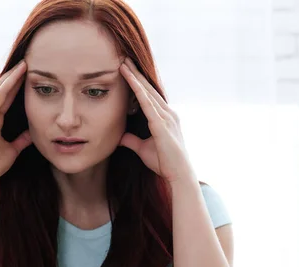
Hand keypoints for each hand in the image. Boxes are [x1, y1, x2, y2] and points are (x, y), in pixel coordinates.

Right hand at [0, 60, 31, 186]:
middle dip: (13, 77)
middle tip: (26, 63)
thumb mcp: (13, 149)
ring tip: (21, 65)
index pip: (7, 99)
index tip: (27, 74)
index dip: (16, 86)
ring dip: (9, 77)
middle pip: (2, 91)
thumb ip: (21, 140)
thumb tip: (33, 133)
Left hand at [119, 58, 194, 183]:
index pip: (149, 96)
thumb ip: (132, 141)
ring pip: (147, 92)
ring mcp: (166, 118)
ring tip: (123, 64)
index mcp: (166, 118)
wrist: (178, 175)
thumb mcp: (143, 149)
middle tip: (124, 59)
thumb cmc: (164, 163)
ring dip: (135, 77)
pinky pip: (148, 104)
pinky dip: (138, 91)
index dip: (139, 82)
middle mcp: (168, 114)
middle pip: (149, 89)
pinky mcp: (162, 125)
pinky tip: (130, 80)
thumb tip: (120, 137)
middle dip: (136, 73)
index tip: (128, 70)